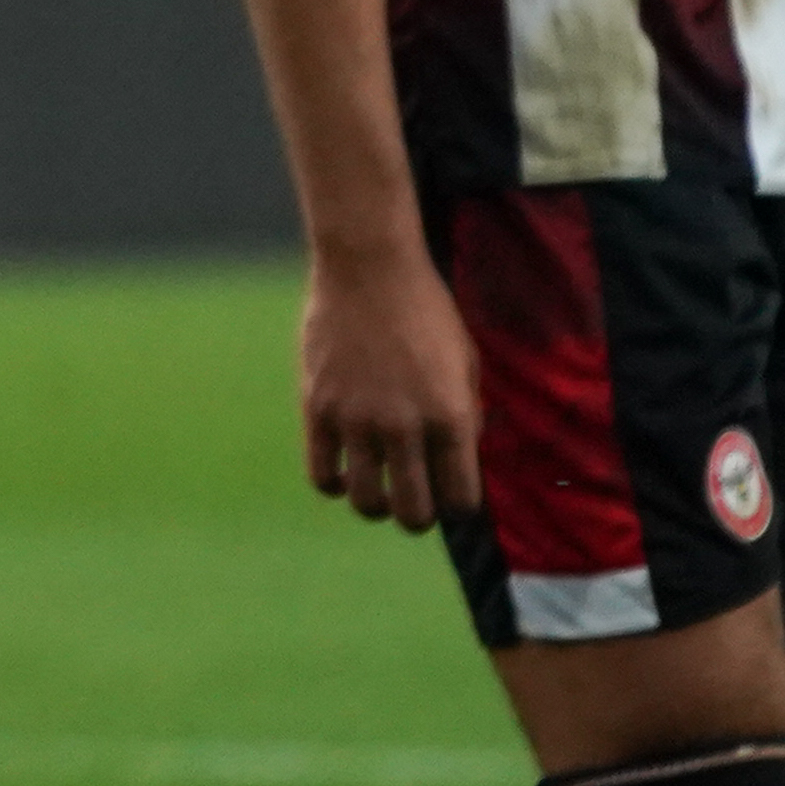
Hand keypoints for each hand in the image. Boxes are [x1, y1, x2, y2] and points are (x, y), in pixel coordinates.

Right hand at [299, 238, 482, 529]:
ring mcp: (357, 420)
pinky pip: (322, 475)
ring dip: (376, 505)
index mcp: (450, 416)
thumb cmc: (426, 311)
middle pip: (412, 514)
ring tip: (377, 488)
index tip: (450, 495)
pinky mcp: (319, 409)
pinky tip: (344, 470)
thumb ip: (465, 416)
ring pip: (366, 503)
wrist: (368, 268)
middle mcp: (405, 426)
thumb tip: (458, 461)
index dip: (457, 505)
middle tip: (414, 502)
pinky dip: (335, 484)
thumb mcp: (465, 362)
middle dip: (417, 517)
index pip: (460, 499)